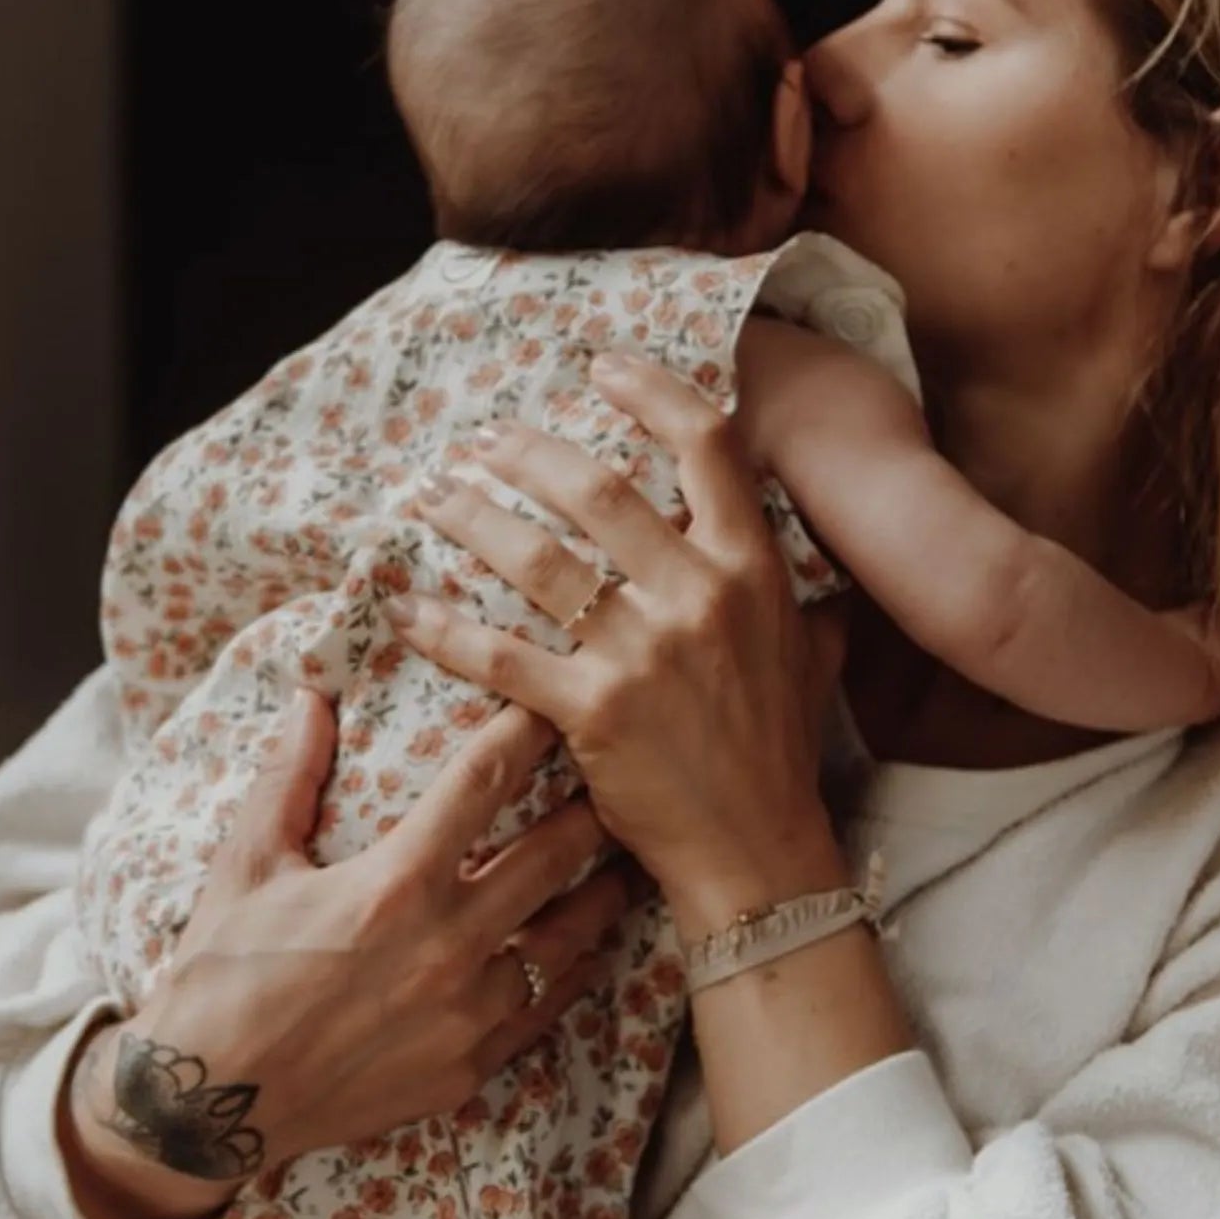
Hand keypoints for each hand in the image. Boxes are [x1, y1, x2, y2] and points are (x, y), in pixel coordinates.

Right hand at [62, 685, 637, 1218]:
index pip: (481, 784)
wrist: (211, 1106)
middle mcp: (447, 944)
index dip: (524, 733)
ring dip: (602, 895)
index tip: (553, 702)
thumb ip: (288, 778)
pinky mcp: (471, 1065)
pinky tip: (591, 948)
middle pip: (551, 857)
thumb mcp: (245, 867)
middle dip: (592, 812)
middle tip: (624, 781)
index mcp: (395, 884)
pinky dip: (575, 971)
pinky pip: (546, 1007)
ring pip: (568, 937)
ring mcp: (467, 1011)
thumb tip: (309, 698)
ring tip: (633, 863)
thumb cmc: (220, 975)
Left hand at [387, 351, 852, 933]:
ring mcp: (644, 652)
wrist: (759, 851)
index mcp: (754, 572)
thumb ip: (800, 605)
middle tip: (485, 440)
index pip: (708, 447)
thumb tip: (813, 576)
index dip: (652, 392)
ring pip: (536, 559)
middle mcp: (700, 596)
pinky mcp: (592, 709)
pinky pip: (499, 654)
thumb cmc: (778, 757)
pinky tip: (406, 611)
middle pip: (598, 489)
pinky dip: (443, 629)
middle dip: (527, 453)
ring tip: (434, 500)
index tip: (602, 367)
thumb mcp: (808, 661)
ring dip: (472, 519)